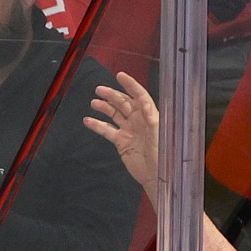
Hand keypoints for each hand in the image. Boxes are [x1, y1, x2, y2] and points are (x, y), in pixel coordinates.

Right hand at [84, 72, 160, 195]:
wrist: (154, 175)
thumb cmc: (162, 155)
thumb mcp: (159, 134)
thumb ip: (152, 119)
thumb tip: (145, 104)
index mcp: (150, 115)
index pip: (139, 96)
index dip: (130, 85)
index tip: (120, 76)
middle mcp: (139, 120)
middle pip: (124, 103)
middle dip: (112, 95)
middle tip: (99, 90)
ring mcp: (129, 130)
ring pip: (114, 114)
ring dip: (104, 107)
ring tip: (94, 103)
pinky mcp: (121, 142)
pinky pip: (107, 130)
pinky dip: (97, 125)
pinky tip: (88, 121)